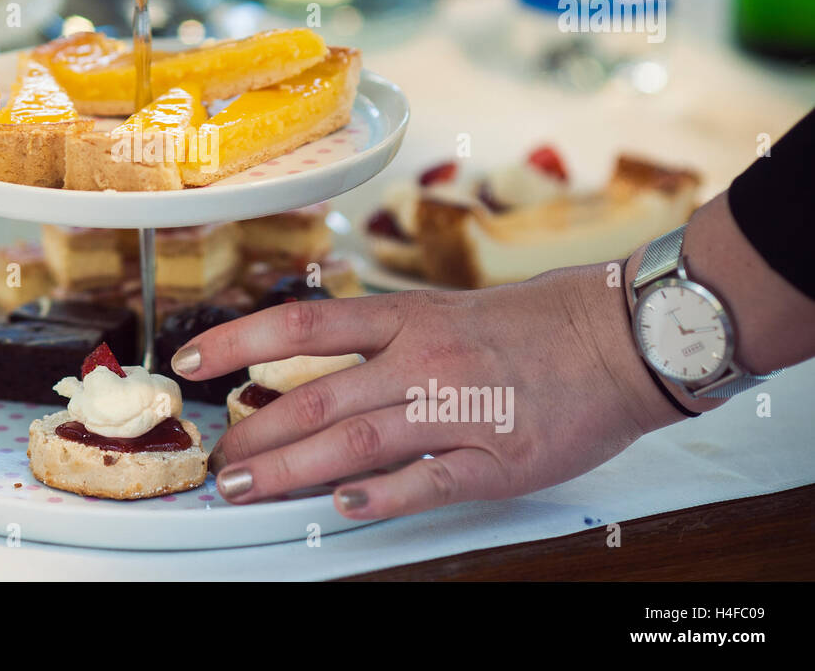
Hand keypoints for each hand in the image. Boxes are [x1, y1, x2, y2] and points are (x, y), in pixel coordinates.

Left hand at [172, 264, 694, 520]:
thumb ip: (384, 338)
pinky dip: (380, 496)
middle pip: (317, 394)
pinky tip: (340, 508)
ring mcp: (459, 408)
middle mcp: (424, 358)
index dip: (240, 341)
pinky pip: (427, 481)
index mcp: (408, 317)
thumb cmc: (536, 323)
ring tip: (248, 487)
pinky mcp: (497, 457)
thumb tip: (316, 363)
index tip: (195, 359)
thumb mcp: (447, 310)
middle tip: (221, 460)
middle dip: (258, 431)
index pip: (303, 323)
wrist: (623, 337)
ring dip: (292, 468)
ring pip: (356, 440)